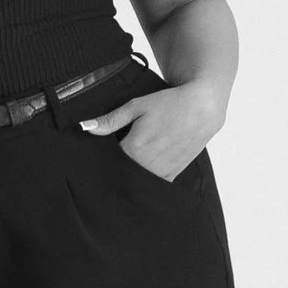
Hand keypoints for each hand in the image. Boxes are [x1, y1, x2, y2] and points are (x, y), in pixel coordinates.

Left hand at [77, 80, 222, 183]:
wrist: (202, 108)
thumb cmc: (169, 104)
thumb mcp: (136, 106)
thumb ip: (110, 120)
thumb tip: (85, 127)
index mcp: (134, 150)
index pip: (107, 163)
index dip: (99, 160)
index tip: (92, 158)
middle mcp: (147, 166)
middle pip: (120, 174)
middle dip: (112, 169)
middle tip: (107, 161)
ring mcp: (161, 173)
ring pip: (136, 182)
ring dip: (128, 175)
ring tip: (128, 161)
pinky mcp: (172, 175)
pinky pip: (152, 183)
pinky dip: (145, 179)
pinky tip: (141, 169)